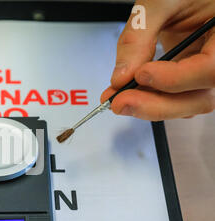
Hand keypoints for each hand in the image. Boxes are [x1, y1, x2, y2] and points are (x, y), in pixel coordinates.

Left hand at [101, 0, 214, 120]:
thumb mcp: (158, 3)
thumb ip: (138, 38)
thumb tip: (120, 78)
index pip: (212, 68)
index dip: (176, 78)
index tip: (142, 74)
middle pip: (202, 97)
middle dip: (158, 104)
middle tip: (120, 101)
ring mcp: (208, 70)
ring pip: (189, 104)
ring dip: (152, 106)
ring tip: (119, 99)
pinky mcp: (192, 78)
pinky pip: (177, 100)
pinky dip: (152, 100)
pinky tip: (129, 94)